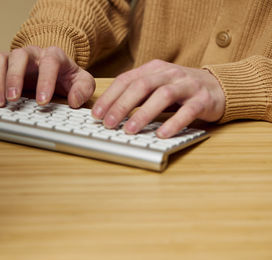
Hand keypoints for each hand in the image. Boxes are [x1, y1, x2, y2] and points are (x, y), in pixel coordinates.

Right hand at [0, 46, 94, 107]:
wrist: (54, 68)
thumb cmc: (66, 76)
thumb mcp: (82, 81)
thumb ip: (83, 89)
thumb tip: (73, 101)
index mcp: (53, 55)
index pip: (49, 61)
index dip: (45, 81)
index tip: (42, 101)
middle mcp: (30, 53)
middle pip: (18, 56)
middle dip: (15, 78)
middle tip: (13, 100)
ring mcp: (12, 59)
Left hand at [91, 59, 225, 137]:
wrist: (219, 86)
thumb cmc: (180, 89)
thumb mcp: (157, 85)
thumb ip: (137, 94)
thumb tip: (108, 111)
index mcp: (154, 69)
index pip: (127, 80)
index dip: (110, 97)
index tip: (97, 114)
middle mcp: (169, 74)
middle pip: (142, 86)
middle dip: (122, 106)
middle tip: (108, 124)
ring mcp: (187, 85)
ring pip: (163, 95)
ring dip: (143, 114)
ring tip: (130, 130)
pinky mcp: (203, 100)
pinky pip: (188, 111)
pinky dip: (174, 123)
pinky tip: (161, 134)